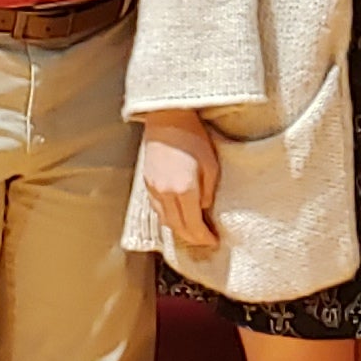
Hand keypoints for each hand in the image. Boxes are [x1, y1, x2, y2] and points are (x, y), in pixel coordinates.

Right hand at [139, 111, 221, 252]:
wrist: (168, 118)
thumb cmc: (193, 137)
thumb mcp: (212, 165)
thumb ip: (208, 192)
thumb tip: (203, 208)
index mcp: (184, 190)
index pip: (193, 225)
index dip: (204, 237)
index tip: (213, 241)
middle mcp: (165, 193)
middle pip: (177, 227)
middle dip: (192, 238)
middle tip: (204, 241)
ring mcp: (153, 188)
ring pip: (165, 220)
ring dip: (179, 230)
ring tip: (192, 232)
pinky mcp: (147, 182)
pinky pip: (157, 209)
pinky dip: (168, 217)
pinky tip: (176, 216)